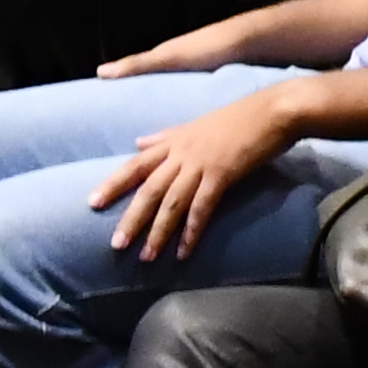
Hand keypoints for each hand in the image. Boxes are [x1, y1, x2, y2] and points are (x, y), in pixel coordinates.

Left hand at [85, 90, 299, 257]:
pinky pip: (202, 207)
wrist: (274, 111)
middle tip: (116, 245)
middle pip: (149, 189)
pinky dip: (192, 230)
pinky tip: (184, 251)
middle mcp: (182, 153)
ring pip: (172, 202)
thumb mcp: (197, 123)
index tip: (92, 202)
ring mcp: (201, 164)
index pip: (135, 164)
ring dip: (158, 232)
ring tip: (147, 256)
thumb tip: (138, 143)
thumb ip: (166, 136)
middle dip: (132, 218)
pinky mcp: (223, 174)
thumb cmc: (240, 116)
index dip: (113, 183)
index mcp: (174, 141)